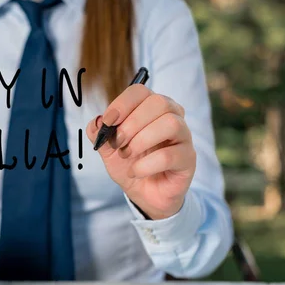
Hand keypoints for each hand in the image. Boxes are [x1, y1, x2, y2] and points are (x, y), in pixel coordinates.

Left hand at [86, 85, 195, 219]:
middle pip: (159, 102)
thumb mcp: (108, 149)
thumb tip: (97, 121)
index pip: (140, 91)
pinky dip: (146, 164)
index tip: (108, 122)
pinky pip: (170, 155)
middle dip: (132, 123)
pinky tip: (135, 171)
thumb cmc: (130, 164)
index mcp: (151, 108)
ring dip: (141, 140)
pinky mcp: (188, 159)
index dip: (122, 104)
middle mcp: (172, 116)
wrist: (144, 193)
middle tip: (118, 142)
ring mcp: (183, 137)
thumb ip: (99, 133)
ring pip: (170, 123)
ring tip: (127, 155)